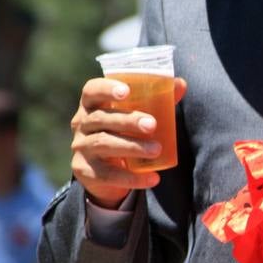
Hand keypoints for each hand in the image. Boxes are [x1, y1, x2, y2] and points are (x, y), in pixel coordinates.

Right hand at [70, 75, 186, 207]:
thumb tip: (181, 84)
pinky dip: (132, 178)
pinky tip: (153, 178)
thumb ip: (157, 100)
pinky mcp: (85, 172)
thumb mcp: (135, 115)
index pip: (91, 91)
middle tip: (152, 125)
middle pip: (101, 118)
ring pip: (104, 144)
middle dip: (128, 120)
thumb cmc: (123, 133)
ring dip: (132, 146)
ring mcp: (81, 148)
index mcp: (91, 105)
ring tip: (156, 150)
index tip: (127, 91)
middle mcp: (81, 124)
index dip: (106, 88)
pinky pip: (108, 175)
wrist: (106, 174)